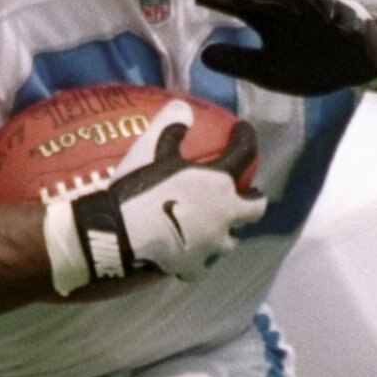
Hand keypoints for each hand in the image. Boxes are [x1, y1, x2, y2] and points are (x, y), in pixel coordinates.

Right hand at [46, 103, 265, 293]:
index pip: (245, 154)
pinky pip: (199, 267)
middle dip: (253, 201)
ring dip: (226, 233)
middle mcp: (225, 216)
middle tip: (246, 194)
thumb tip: (184, 108)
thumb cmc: (140, 188)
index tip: (241, 131)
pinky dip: (196, 261)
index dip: (246, 139)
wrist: (122, 235)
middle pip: (255, 210)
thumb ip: (170, 124)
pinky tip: (187, 258)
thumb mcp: (151, 147)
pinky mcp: (193, 267)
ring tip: (215, 228)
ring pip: (230, 242)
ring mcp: (211, 245)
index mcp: (220, 183)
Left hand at [197, 0, 376, 96]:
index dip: (222, 1)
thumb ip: (239, 62)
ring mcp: (320, 13)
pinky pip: (343, 16)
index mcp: (269, 21)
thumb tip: (203, 56)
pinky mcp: (348, 20)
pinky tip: (330, 16)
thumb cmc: (308, 63)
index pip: (242, 7)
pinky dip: (337, 15)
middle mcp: (290, 11)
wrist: (354, 63)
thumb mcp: (269, 70)